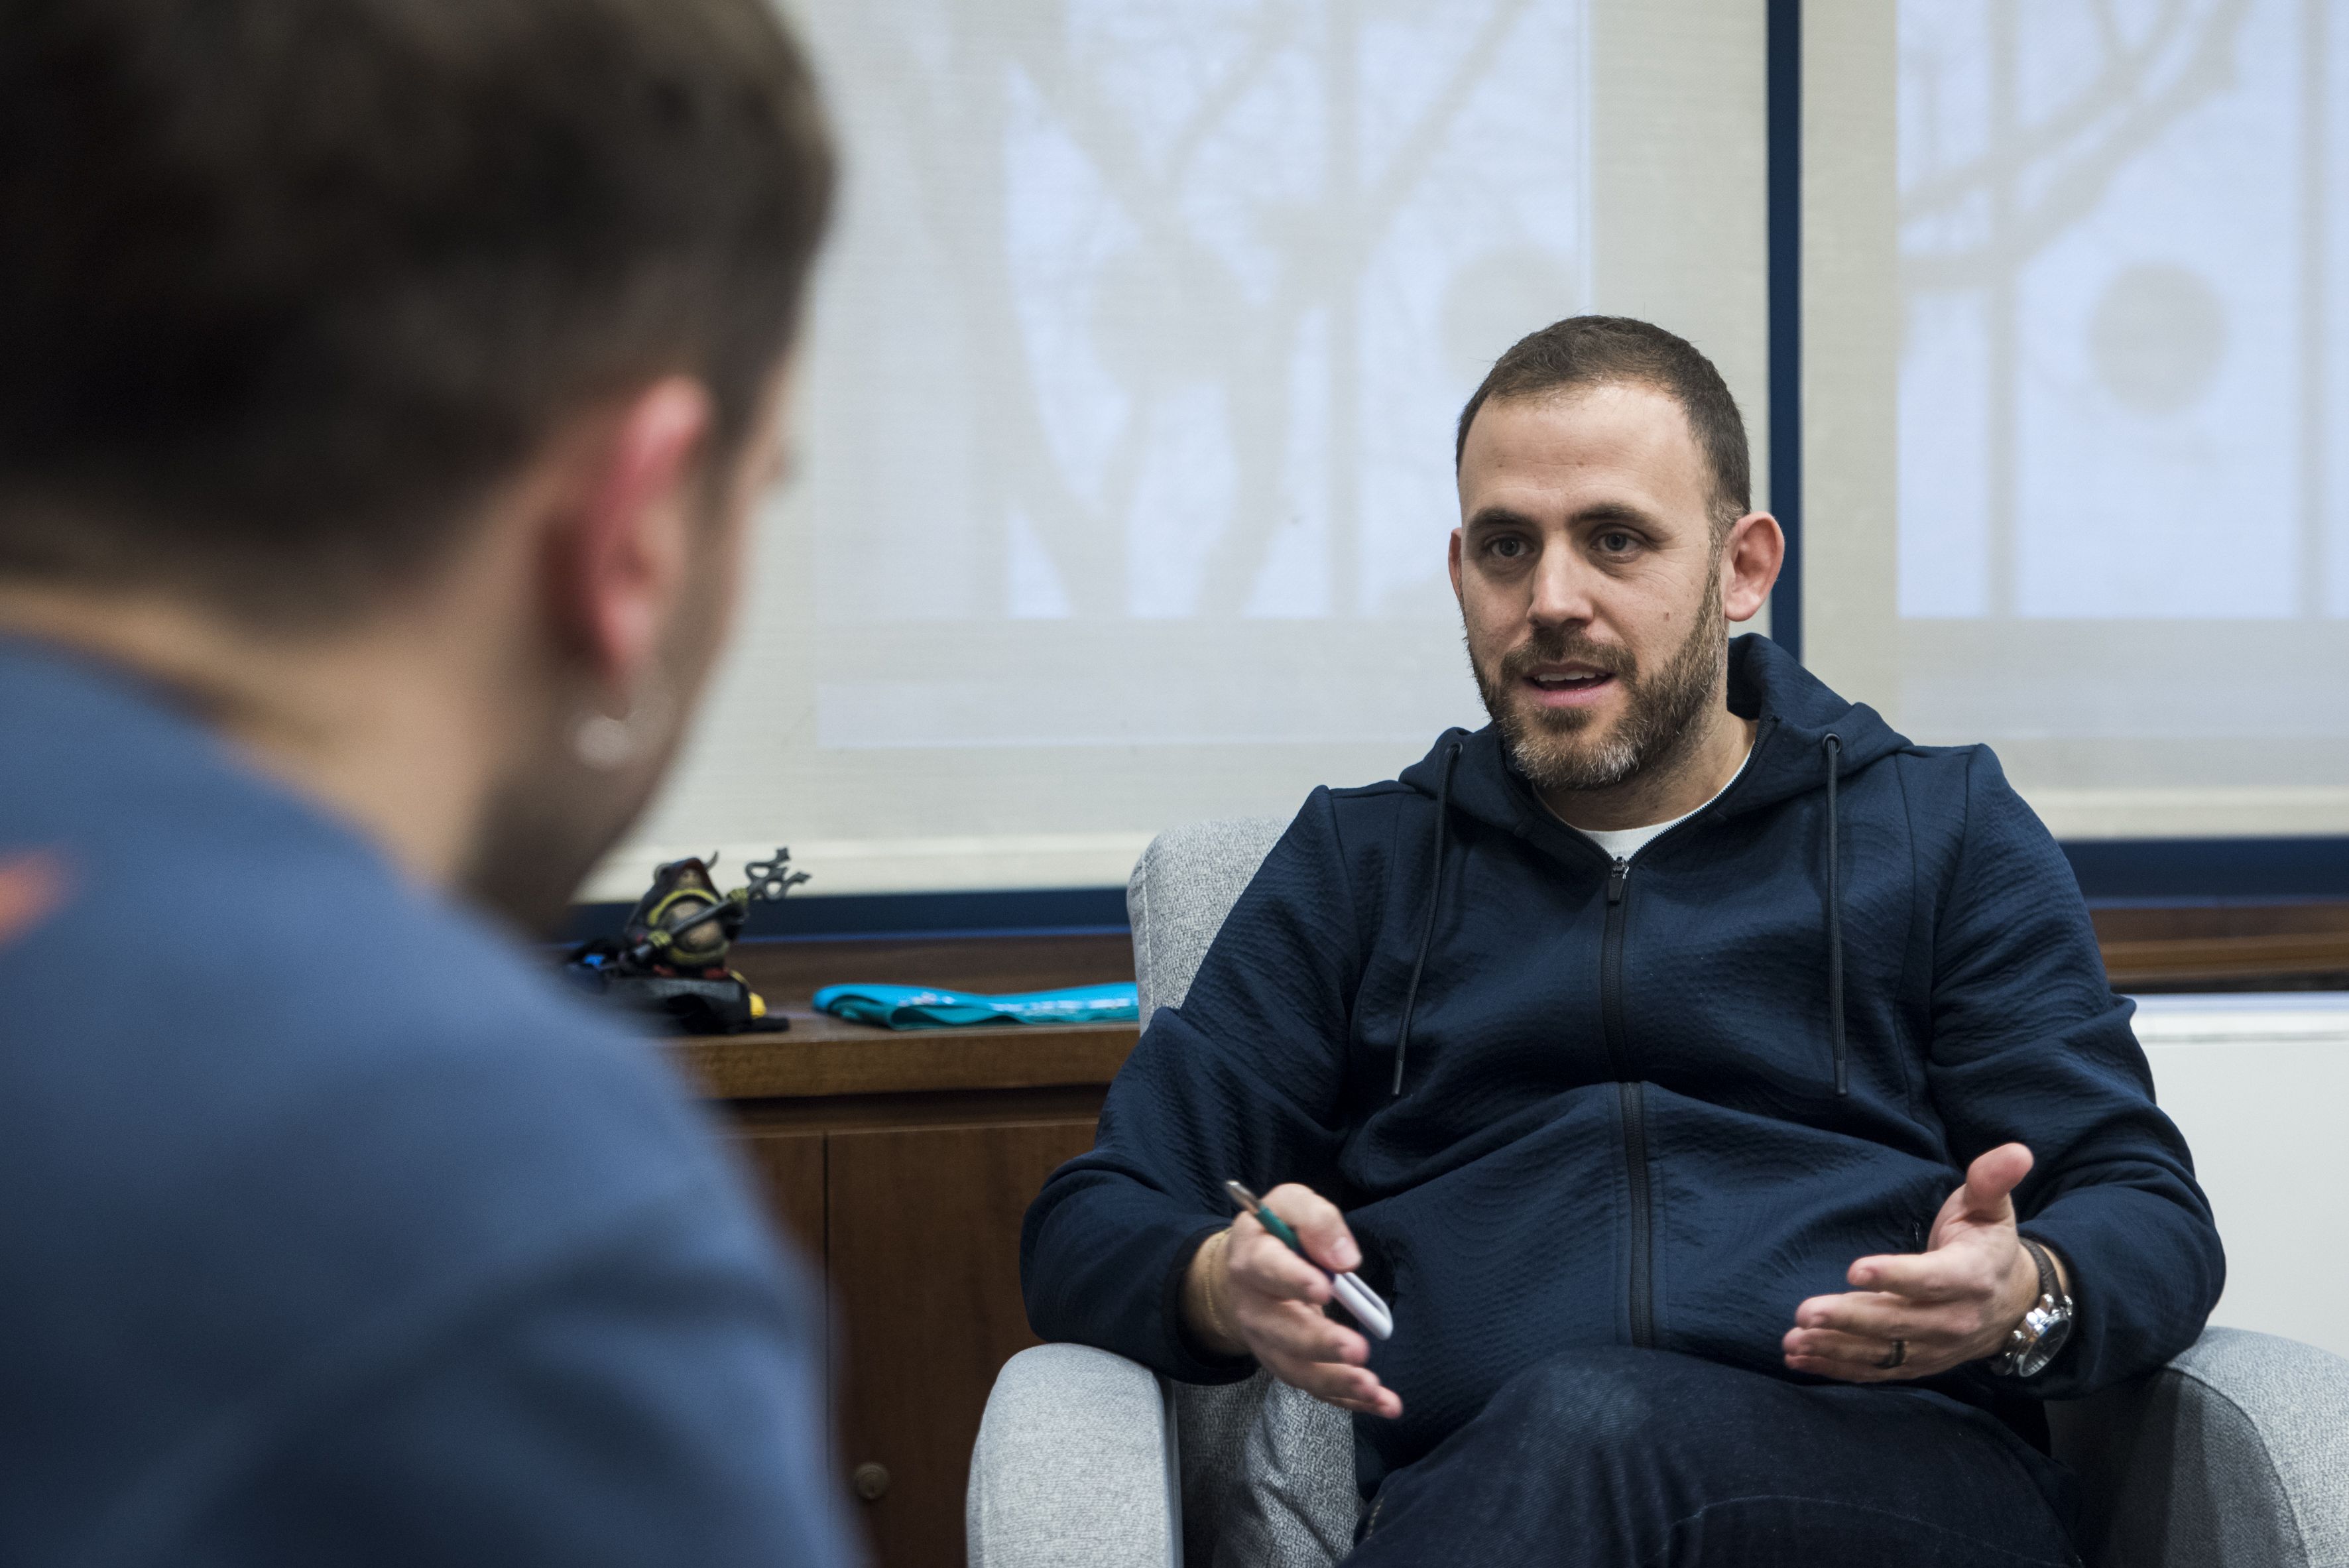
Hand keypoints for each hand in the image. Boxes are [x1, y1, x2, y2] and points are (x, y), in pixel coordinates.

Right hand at [1181, 1183, 1401, 1417]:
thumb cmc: (1275, 1234)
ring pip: (1297, 1368)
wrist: (1242, 1273)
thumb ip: (1315, 1219)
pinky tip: (1382, 1404)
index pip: (1267, 1269)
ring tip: (1373, 1388)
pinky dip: (1349, 1400)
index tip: (1325, 1287)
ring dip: (1336, 1381)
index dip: (1294, 1279)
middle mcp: (1253, 1307)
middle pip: (1281, 1330)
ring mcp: (1267, 1342)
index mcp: (1251, 1259)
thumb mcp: (1291, 1203)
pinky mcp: (1286, 1364)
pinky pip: (1315, 1387)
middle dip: (1320, 1343)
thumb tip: (1345, 1259)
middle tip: (1357, 1350)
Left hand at [1782, 1142, 2062, 1382]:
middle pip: (1898, 1323)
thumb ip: (1992, 1180)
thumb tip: (2016, 1151)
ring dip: (1835, 1348)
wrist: (2015, 1303)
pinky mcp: (1918, 1363)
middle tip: (1804, 1312)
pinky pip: (1878, 1371)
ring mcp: (1935, 1348)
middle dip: (1849, 1319)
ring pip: (1883, 1353)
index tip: (1854, 1269)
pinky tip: (1800, 1359)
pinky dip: (1839, 1368)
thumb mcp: (1991, 1208)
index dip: (1895, 1276)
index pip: (1931, 1280)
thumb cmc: (1988, 1244)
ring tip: (1793, 1340)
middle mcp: (1955, 1319)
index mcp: (1972, 1277)